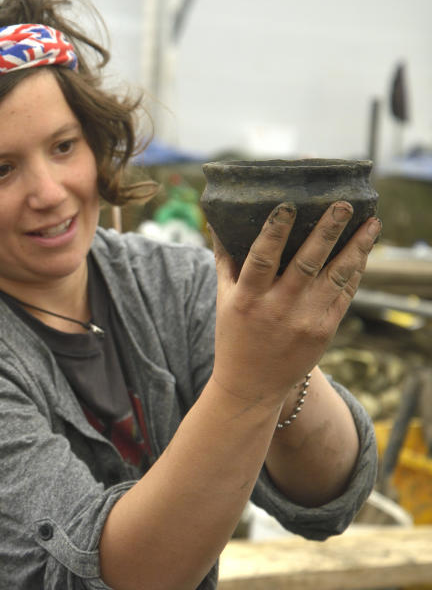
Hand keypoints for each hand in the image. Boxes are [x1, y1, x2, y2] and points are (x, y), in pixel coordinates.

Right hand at [210, 201, 380, 404]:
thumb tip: (218, 222)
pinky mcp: (325, 330)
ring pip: (336, 276)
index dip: (274, 231)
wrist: (252, 385)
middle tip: (342, 204)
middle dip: (327, 231)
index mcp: (248, 299)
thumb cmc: (235, 336)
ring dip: (357, 247)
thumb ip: (225, 261)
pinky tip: (365, 250)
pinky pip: (345, 294)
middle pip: (306, 262)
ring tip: (372, 223)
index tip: (287, 206)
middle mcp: (278, 308)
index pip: (261, 258)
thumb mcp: (223, 299)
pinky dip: (356, 270)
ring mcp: (305, 320)